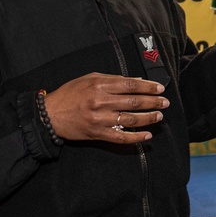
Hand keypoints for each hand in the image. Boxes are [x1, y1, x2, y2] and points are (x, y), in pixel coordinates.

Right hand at [43, 73, 167, 143]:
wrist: (50, 115)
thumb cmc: (70, 94)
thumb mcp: (90, 79)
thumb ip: (113, 79)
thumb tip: (136, 81)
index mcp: (100, 84)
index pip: (131, 84)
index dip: (148, 87)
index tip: (160, 88)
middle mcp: (101, 101)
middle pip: (134, 101)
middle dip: (153, 102)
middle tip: (165, 102)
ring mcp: (100, 119)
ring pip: (130, 119)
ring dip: (148, 118)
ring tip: (159, 116)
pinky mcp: (97, 133)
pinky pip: (120, 136)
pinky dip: (135, 137)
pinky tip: (147, 136)